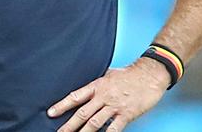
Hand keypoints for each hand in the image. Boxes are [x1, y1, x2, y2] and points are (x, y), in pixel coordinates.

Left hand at [48, 58, 169, 131]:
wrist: (150, 73)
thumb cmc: (131, 73)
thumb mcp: (110, 74)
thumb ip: (99, 84)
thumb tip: (90, 90)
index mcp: (98, 85)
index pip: (76, 97)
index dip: (62, 105)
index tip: (51, 113)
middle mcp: (104, 96)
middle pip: (82, 113)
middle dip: (69, 125)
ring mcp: (114, 106)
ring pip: (95, 122)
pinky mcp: (126, 114)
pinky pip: (114, 128)